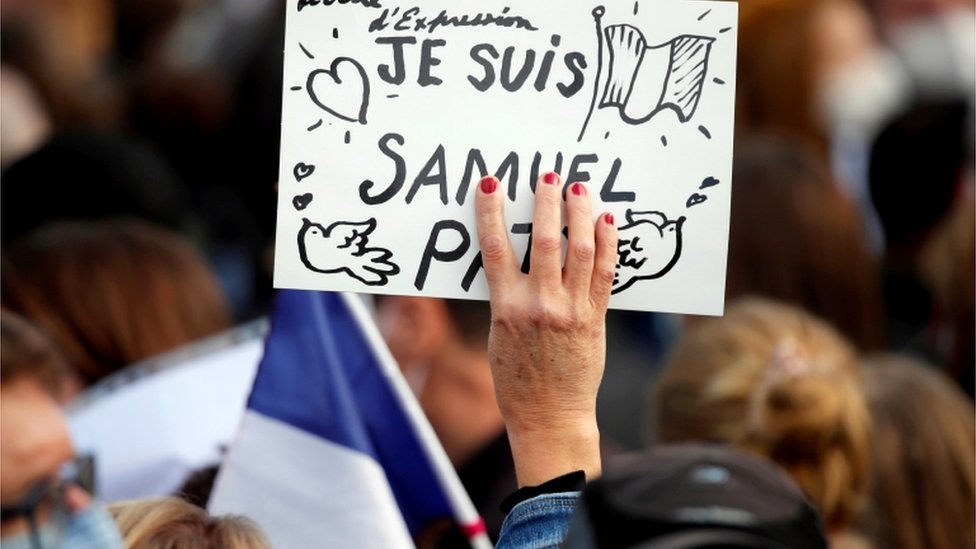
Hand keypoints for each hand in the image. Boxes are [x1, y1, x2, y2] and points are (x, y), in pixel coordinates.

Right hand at [475, 172, 616, 486]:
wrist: (549, 414)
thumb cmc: (517, 379)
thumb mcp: (499, 334)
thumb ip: (507, 296)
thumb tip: (514, 260)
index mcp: (506, 308)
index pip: (495, 248)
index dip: (492, 212)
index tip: (492, 184)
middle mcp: (539, 304)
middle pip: (543, 240)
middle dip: (545, 202)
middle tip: (548, 175)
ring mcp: (570, 310)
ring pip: (578, 250)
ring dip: (578, 215)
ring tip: (578, 190)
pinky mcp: (595, 318)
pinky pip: (604, 274)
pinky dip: (607, 244)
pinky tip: (606, 223)